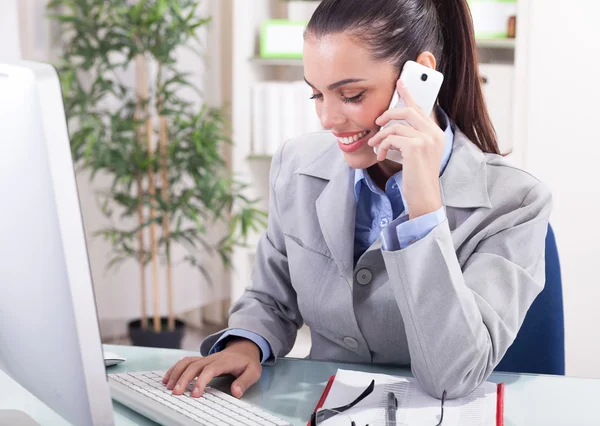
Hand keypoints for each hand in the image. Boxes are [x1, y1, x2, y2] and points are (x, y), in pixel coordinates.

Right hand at [161, 338, 261, 398]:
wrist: (244, 348)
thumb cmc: (247, 362)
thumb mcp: (253, 372)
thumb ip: (244, 382)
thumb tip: (236, 392)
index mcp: (224, 361)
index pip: (210, 370)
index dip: (201, 381)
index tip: (195, 394)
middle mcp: (211, 358)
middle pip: (194, 366)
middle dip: (184, 379)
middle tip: (176, 393)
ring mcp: (204, 358)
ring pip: (187, 362)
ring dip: (176, 373)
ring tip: (168, 386)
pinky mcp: (200, 360)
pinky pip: (184, 362)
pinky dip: (174, 369)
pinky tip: (167, 378)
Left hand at [368, 79, 444, 218]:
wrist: (424, 196)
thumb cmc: (418, 178)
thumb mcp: (417, 154)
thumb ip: (410, 137)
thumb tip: (391, 126)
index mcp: (436, 133)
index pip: (421, 108)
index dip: (409, 94)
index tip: (400, 83)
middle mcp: (434, 133)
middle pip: (408, 111)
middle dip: (388, 114)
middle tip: (377, 122)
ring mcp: (426, 139)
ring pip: (396, 125)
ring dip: (380, 135)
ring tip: (375, 145)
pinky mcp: (415, 147)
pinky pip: (391, 137)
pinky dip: (382, 145)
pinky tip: (379, 155)